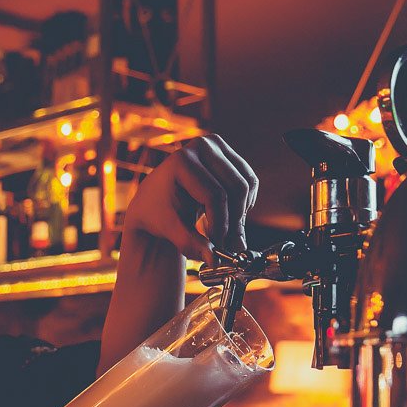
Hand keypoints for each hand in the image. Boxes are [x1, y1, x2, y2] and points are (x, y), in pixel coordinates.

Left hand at [122, 134, 258, 264]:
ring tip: (224, 231)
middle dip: (234, 220)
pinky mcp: (228, 153)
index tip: (218, 245)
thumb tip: (214, 260)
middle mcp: (201, 146)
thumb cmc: (160, 215)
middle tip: (226, 243)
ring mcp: (216, 146)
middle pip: (236, 188)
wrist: (156, 200)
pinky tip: (228, 214)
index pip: (215, 195)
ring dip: (241, 213)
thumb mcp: (171, 230)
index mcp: (182, 161)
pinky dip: (244, 203)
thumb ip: (192, 244)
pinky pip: (250, 181)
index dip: (220, 224)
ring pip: (247, 184)